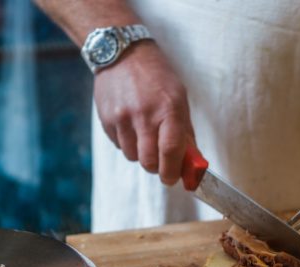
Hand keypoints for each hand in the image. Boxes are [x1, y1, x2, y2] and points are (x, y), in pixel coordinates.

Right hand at [94, 41, 195, 185]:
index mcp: (168, 109)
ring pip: (133, 157)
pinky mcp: (106, 119)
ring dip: (141, 154)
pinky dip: (128, 143)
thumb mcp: (179, 99)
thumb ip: (186, 133)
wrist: (123, 54)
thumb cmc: (157, 78)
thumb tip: (193, 164)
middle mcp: (144, 115)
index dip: (172, 171)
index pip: (170, 151)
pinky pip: (119, 146)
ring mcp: (122, 118)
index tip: (174, 179)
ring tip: (145, 134)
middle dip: (157, 167)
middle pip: (149, 162)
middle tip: (161, 161)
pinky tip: (131, 125)